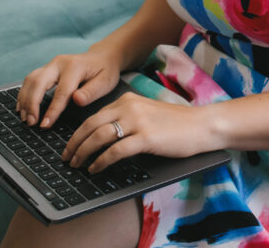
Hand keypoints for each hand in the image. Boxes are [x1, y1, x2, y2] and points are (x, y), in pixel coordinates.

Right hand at [16, 49, 121, 128]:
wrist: (102, 56)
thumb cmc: (104, 71)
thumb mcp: (105, 82)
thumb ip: (91, 92)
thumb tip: (77, 100)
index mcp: (75, 67)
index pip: (61, 91)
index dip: (52, 110)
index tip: (45, 124)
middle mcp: (59, 63)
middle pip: (39, 82)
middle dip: (32, 104)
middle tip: (30, 122)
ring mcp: (51, 64)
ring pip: (31, 80)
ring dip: (25, 99)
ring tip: (25, 118)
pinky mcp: (46, 68)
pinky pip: (30, 79)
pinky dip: (24, 93)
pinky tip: (22, 107)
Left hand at [62, 92, 214, 172]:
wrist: (201, 125)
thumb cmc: (177, 124)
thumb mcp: (147, 114)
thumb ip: (127, 119)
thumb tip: (103, 137)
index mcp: (128, 100)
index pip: (93, 117)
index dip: (78, 133)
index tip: (70, 146)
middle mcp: (129, 107)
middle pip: (90, 125)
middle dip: (75, 144)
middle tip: (66, 158)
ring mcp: (137, 121)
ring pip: (99, 137)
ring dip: (84, 153)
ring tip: (77, 165)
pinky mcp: (146, 137)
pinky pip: (115, 150)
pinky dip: (101, 161)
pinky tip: (96, 169)